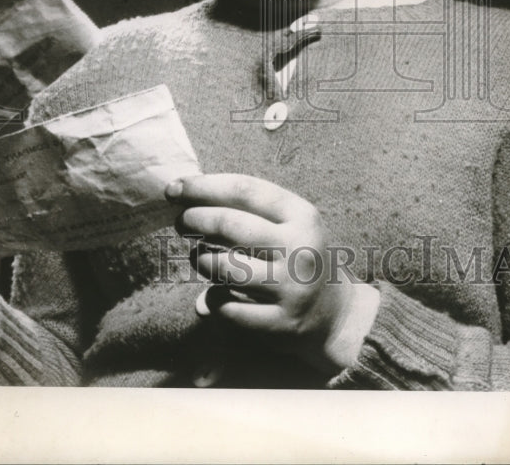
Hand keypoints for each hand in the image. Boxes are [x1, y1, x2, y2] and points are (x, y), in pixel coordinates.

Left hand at [166, 173, 379, 373]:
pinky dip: (212, 300)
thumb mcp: (288, 223)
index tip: (174, 188)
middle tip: (181, 221)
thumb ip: (246, 207)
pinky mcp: (280, 323)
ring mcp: (291, 288)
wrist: (335, 312)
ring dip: (200, 259)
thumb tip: (186, 194)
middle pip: (232, 225)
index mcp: (301, 215)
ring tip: (196, 256)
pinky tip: (212, 294)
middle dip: (196, 219)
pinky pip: (229, 310)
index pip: (245, 190)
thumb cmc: (297, 253)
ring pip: (226, 268)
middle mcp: (299, 248)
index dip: (204, 186)